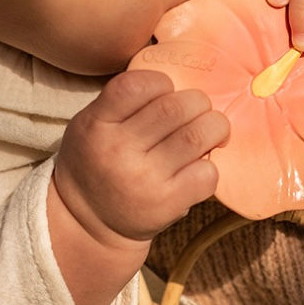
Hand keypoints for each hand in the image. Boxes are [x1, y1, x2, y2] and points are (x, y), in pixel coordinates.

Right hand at [48, 69, 228, 304]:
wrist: (89, 222)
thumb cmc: (97, 161)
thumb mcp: (91, 124)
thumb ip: (125, 102)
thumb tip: (181, 83)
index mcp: (97, 125)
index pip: (138, 85)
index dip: (161, 82)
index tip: (165, 93)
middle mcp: (119, 151)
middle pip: (177, 107)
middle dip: (197, 103)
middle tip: (196, 111)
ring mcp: (145, 180)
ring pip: (199, 135)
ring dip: (214, 128)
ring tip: (209, 132)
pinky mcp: (168, 204)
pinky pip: (208, 172)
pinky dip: (210, 164)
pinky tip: (197, 166)